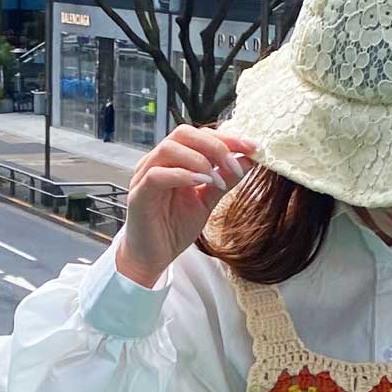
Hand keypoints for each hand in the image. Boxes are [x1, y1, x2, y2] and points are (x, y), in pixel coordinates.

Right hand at [117, 125, 259, 287]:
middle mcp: (159, 161)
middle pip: (184, 133)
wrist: (152, 257)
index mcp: (175, 159)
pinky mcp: (139, 193)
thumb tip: (247, 160)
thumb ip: (224, 180)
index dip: (227, 138)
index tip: (252, 148)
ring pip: (169, 148)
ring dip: (199, 159)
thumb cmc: (173, 228)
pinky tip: (200, 183)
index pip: (200, 135)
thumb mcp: (207, 202)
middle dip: (215, 145)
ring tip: (217, 179)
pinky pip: (157, 175)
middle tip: (235, 164)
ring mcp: (146, 174)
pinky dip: (182, 175)